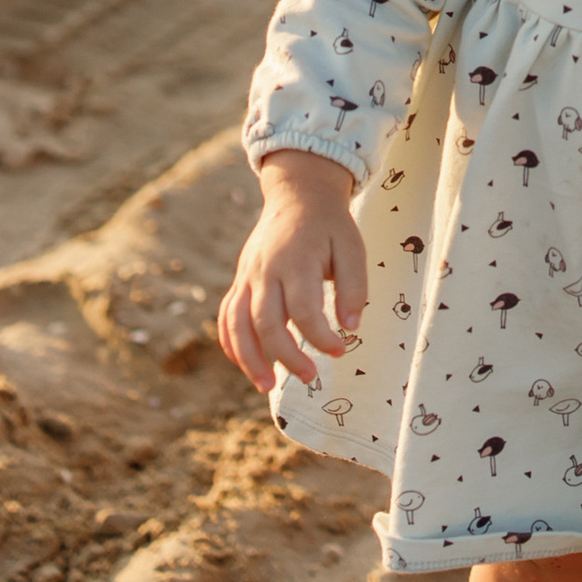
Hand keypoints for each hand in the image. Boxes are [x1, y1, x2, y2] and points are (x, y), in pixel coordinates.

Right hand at [218, 151, 365, 391]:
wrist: (298, 194)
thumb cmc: (330, 225)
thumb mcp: (353, 247)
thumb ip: (355, 287)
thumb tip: (351, 327)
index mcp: (296, 260)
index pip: (304, 310)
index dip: (321, 337)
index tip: (341, 350)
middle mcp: (265, 270)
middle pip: (266, 322)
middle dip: (286, 356)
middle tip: (310, 377)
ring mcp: (247, 275)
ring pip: (237, 324)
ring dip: (249, 359)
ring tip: (267, 387)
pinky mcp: (240, 280)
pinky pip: (227, 316)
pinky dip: (232, 344)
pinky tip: (248, 365)